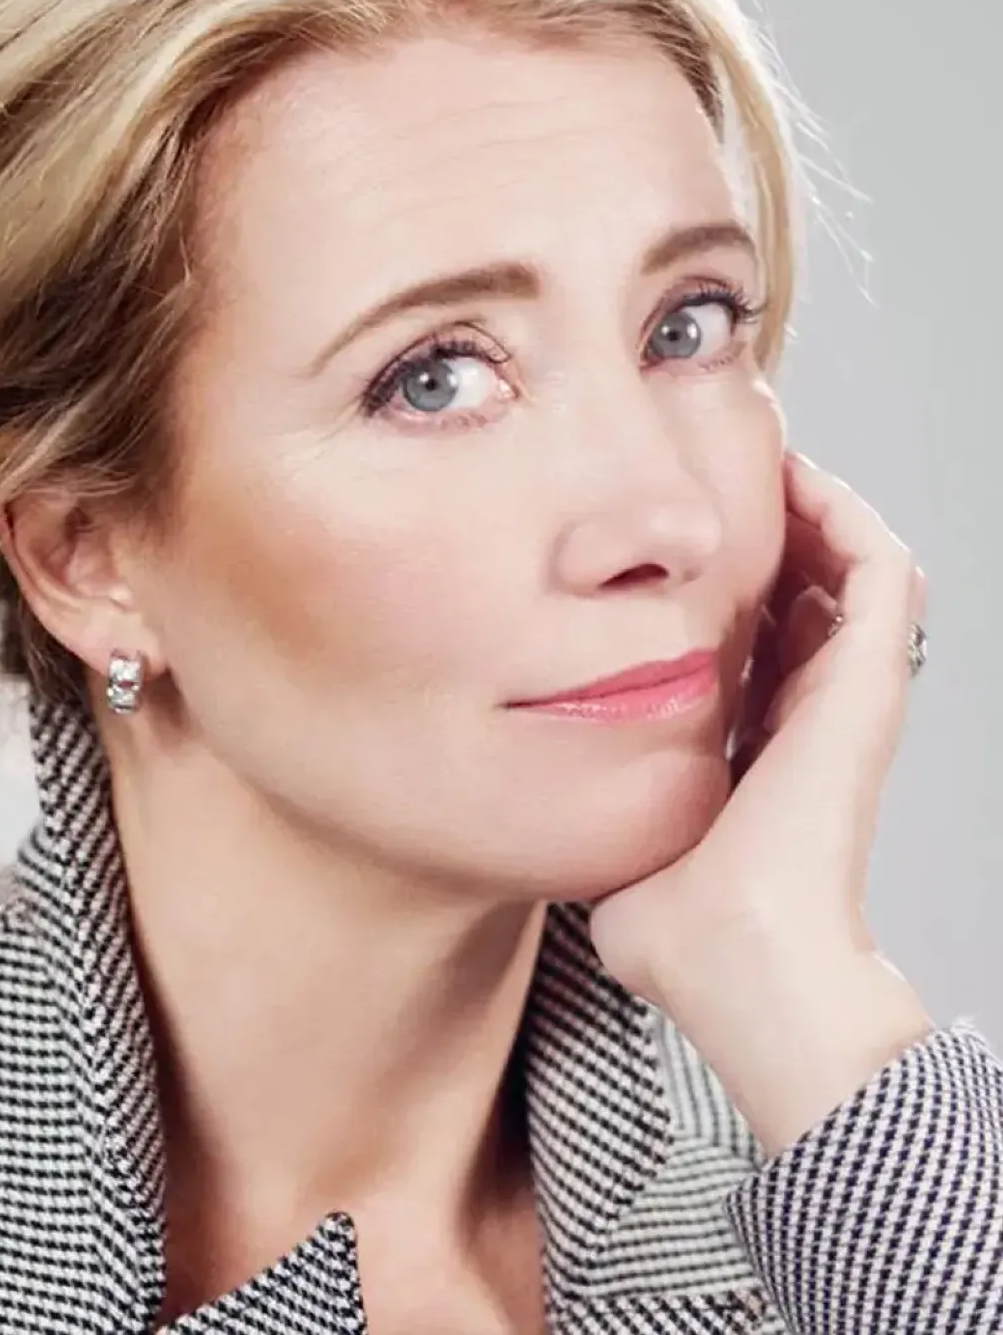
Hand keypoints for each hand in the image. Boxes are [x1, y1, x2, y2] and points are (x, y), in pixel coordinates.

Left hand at [588, 451, 933, 1152]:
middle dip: (769, 533)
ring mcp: (846, 696)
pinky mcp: (867, 683)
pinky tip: (797, 476)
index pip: (759, 644)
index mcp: (760, 748)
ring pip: (853, 570)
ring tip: (767, 459)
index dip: (726, 588)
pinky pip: (880, 568)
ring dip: (813, 510)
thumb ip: (590, 811)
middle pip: (807, 594)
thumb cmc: (676, 928)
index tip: (676, 544)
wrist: (729, 960)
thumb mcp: (621, 844)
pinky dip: (846, 515)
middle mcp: (810, 716)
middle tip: (725, 477)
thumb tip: (537, 800)